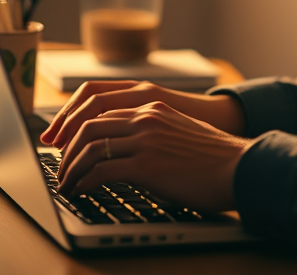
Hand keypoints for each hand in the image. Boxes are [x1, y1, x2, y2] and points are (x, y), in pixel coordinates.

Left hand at [55, 101, 249, 211]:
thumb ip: (152, 130)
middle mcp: (146, 117)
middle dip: (65, 148)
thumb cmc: (213, 156)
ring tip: (65, 184)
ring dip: (71, 169)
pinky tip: (80, 192)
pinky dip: (84, 183)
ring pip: (90, 148)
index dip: (73, 123)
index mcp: (152, 105)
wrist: (239, 167)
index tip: (62, 142)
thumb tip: (125, 148)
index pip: (98, 106)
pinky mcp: (147, 165)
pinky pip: (101, 172)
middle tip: (57, 167)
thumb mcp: (178, 130)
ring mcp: (146, 139)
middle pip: (87, 125)